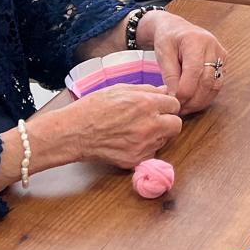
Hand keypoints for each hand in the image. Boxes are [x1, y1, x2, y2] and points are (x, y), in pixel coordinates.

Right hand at [64, 84, 182, 168]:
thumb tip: (163, 91)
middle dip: (168, 121)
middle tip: (154, 120)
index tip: (160, 107)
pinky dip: (144, 148)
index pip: (175, 104)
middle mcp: (149, 125)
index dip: (167, 105)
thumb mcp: (120, 89)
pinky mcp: (136, 160)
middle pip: (176, 125)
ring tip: (135, 130)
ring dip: (156, 135)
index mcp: (146, 104)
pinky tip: (129, 141)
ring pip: (164, 140)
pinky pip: (151, 153)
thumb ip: (146, 90)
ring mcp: (144, 145)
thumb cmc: (92, 108)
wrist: (73, 132)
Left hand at [141, 10, 225, 113]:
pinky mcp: (224, 63)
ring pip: (215, 86)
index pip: (194, 71)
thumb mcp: (163, 54)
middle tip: (178, 110)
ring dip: (200, 101)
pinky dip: (206, 96)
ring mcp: (221, 55)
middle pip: (207, 81)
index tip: (173, 102)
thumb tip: (175, 97)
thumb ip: (170, 75)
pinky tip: (193, 102)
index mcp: (196, 40)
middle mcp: (213, 46)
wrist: (176, 28)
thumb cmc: (167, 39)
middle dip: (192, 100)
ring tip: (185, 108)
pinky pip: (218, 84)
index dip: (184, 91)